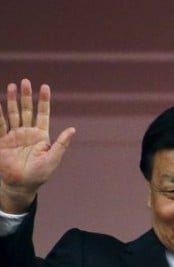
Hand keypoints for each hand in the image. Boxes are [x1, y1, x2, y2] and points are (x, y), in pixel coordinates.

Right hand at [0, 79, 74, 212]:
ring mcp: (14, 136)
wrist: (20, 185)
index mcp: (41, 135)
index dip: (43, 101)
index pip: (42, 114)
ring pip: (13, 114)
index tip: (45, 86)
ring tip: (11, 86)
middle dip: (25, 96)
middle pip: (26, 110)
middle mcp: (27, 132)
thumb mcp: (53, 159)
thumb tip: (73, 129)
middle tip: (24, 81)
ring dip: (11, 101)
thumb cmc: (39, 174)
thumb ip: (61, 144)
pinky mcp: (2, 142)